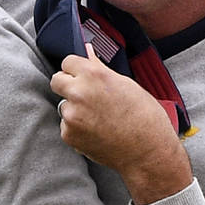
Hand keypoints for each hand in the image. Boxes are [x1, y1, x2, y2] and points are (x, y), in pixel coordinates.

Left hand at [51, 46, 192, 203]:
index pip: (67, 61)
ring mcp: (71, 115)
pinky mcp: (68, 135)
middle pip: (57, 80)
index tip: (82, 74)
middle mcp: (78, 93)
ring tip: (98, 117)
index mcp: (93, 75)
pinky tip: (96, 131)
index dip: (76, 68)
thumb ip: (100, 69)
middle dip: (68, 84)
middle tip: (85, 94)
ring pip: (63, 105)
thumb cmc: (144, 117)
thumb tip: (87, 52)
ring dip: (74, 108)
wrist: (147, 152)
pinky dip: (77, 127)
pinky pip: (66, 125)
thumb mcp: (126, 84)